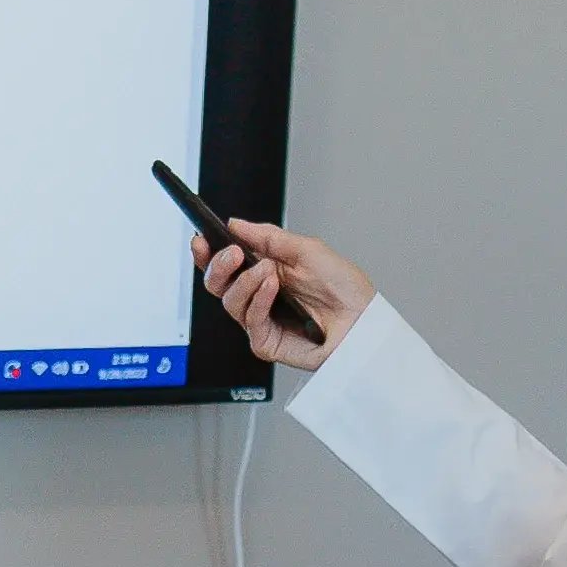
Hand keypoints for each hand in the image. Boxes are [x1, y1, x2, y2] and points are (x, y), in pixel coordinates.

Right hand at [200, 220, 368, 370]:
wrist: (365, 318)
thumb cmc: (344, 287)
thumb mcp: (306, 249)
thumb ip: (268, 237)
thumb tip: (236, 224)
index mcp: (264, 272)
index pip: (226, 265)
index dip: (207, 253)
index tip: (201, 240)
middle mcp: (259, 297)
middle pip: (217, 284)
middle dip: (218, 266)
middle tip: (232, 253)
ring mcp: (262, 320)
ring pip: (229, 302)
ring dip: (245, 282)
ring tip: (269, 272)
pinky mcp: (267, 342)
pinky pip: (250, 320)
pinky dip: (258, 300)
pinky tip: (271, 288)